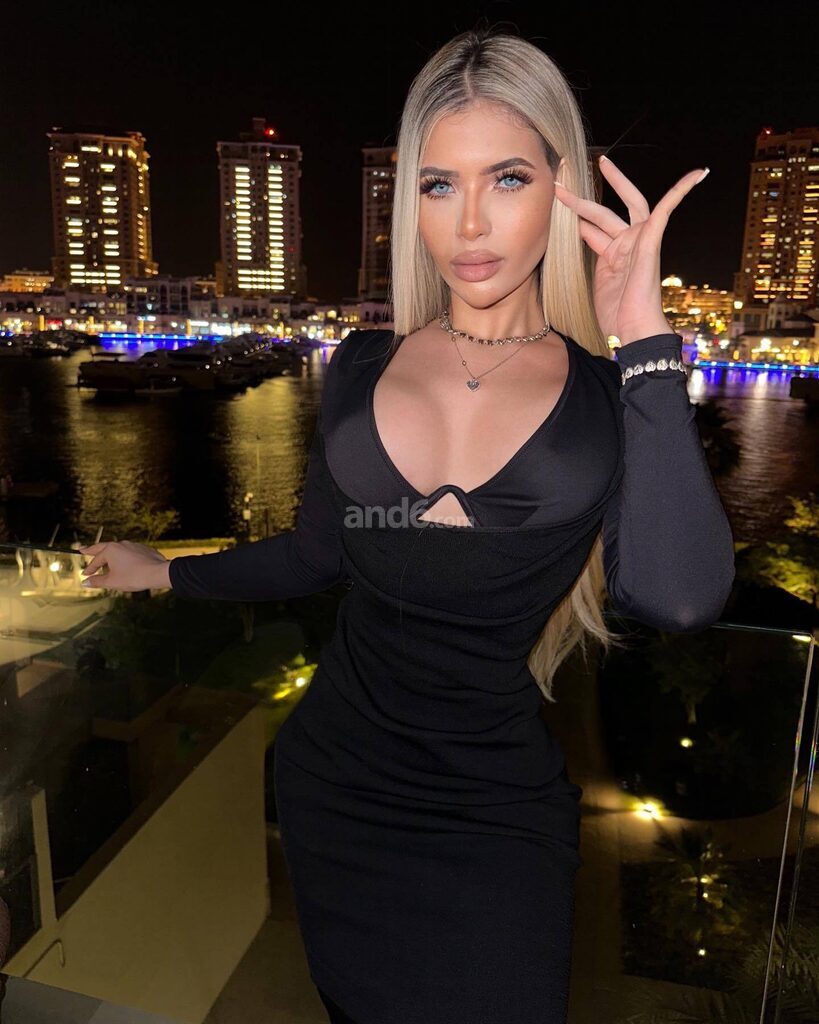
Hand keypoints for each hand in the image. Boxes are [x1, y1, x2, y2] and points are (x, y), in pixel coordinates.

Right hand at [76, 540, 170, 591]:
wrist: (158, 573)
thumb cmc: (135, 577)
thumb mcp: (112, 582)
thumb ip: (97, 581)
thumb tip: (85, 582)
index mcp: (111, 550)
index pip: (96, 560)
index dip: (90, 569)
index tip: (86, 575)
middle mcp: (121, 544)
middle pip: (102, 547)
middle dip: (91, 549)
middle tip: (82, 549)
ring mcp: (133, 545)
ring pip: (117, 549)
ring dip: (109, 554)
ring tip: (104, 558)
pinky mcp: (143, 549)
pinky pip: (129, 551)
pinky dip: (123, 556)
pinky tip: (124, 561)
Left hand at [554, 155, 708, 344]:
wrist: (632, 330)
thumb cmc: (616, 313)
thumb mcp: (598, 276)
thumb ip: (594, 250)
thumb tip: (581, 227)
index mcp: (615, 253)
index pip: (594, 226)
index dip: (576, 215)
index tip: (559, 200)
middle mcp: (628, 243)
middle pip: (603, 212)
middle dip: (581, 197)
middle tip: (562, 178)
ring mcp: (639, 241)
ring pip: (617, 209)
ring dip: (596, 192)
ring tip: (577, 172)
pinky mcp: (651, 241)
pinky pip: (668, 209)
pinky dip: (681, 191)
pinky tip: (696, 173)